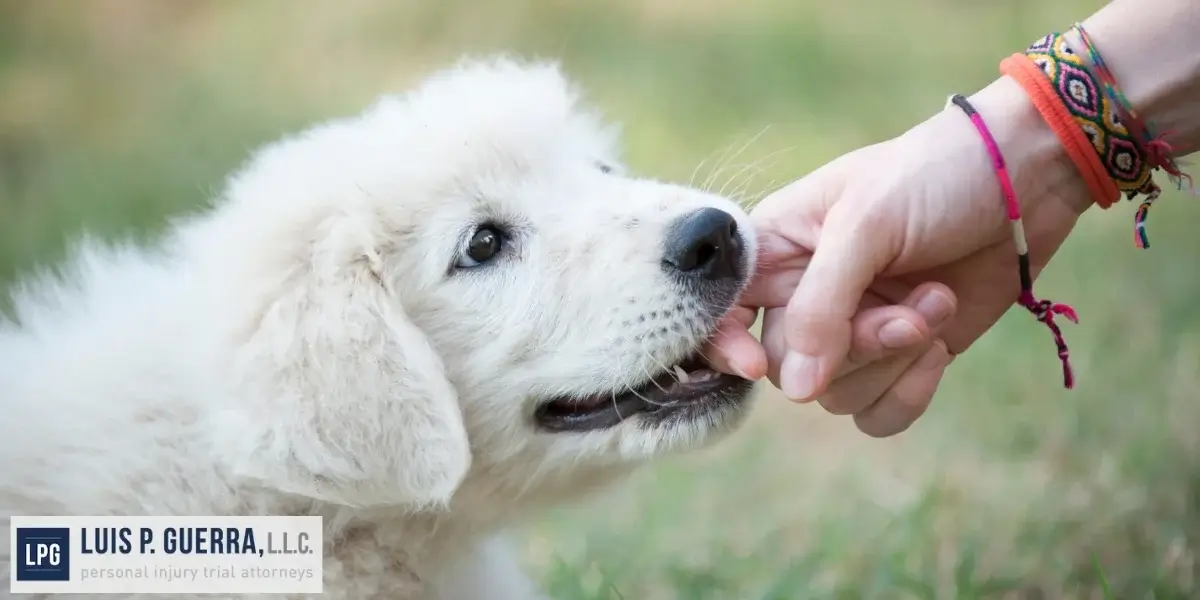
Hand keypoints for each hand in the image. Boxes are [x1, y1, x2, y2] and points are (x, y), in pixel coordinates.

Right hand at [710, 77, 1093, 435]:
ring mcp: (854, 330)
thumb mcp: (867, 224)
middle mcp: (805, 295)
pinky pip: (879, 413)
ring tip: (935, 302)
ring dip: (894, 360)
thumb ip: (822, 305)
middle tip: (907, 312)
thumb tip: (796, 390)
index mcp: (776, 249)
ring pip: (837, 396)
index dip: (728, 346)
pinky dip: (911, 391)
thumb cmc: (934, 176)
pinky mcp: (902, 357)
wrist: (1025, 178)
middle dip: (855, 348)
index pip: (723, 313)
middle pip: (791, 369)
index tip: (755, 364)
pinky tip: (941, 344)